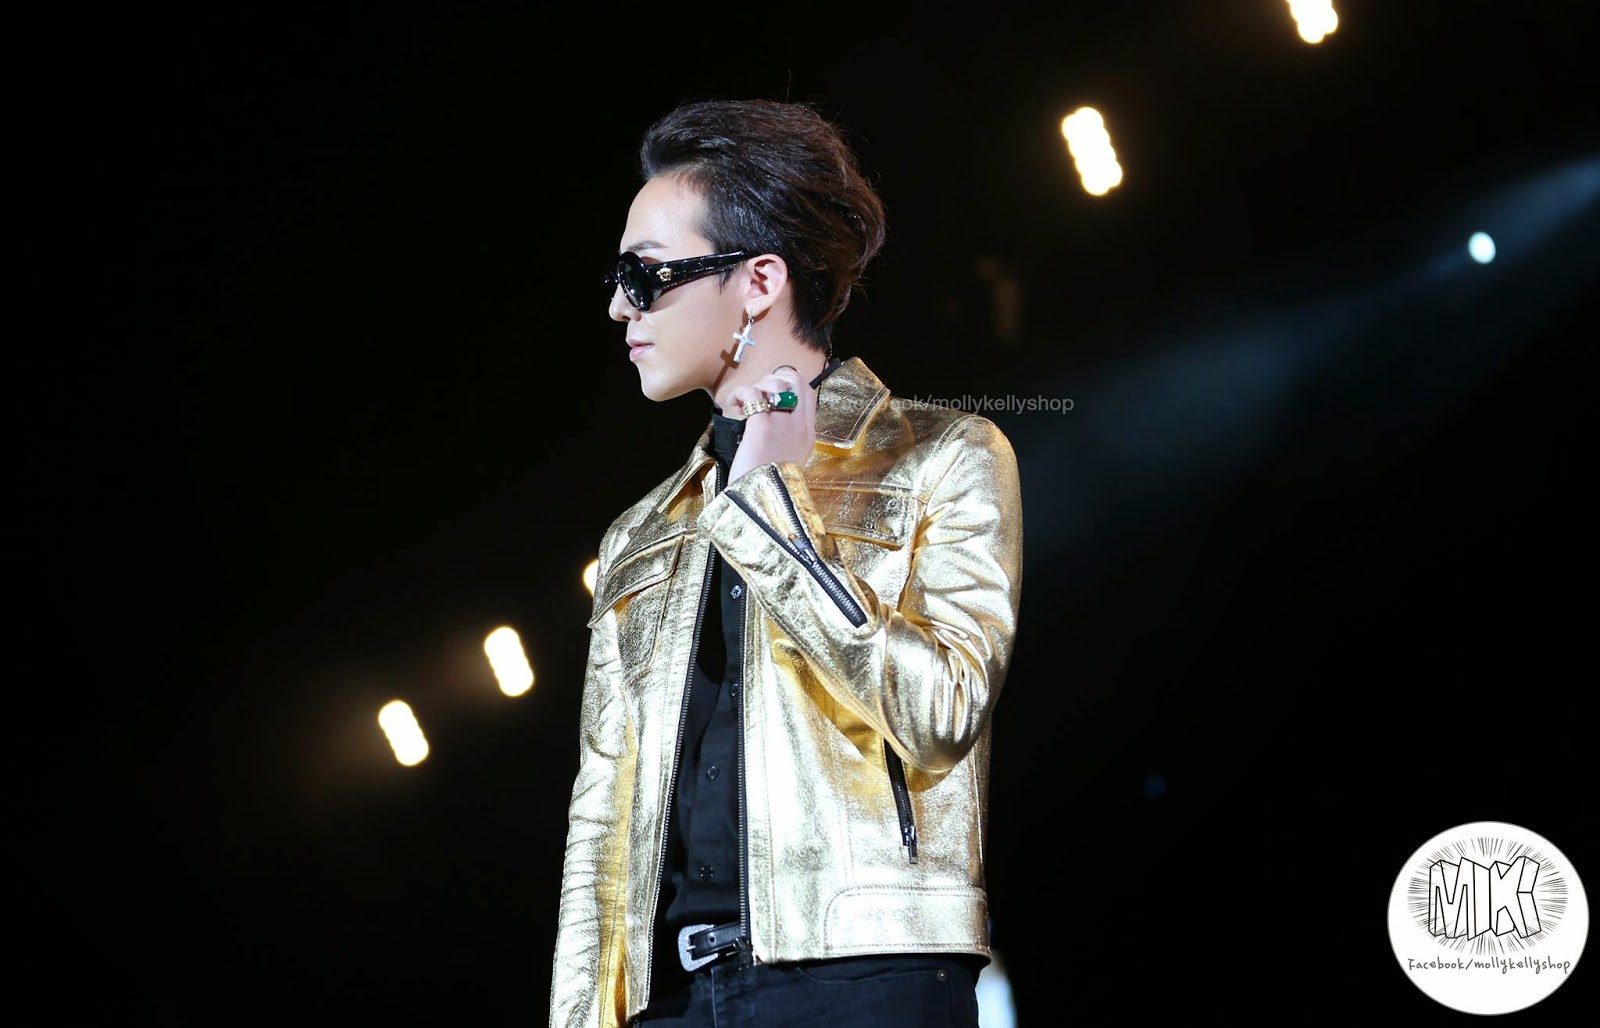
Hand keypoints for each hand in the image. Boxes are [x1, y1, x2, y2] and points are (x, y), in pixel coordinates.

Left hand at [724, 366, 817, 484]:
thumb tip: (771, 420)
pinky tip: (734, 406)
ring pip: (774, 384)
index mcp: (807, 435)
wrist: (762, 504)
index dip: (789, 386)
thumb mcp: (787, 460)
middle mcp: (799, 426)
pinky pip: (753, 393)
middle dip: (774, 379)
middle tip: (759, 395)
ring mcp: (783, 425)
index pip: (808, 393)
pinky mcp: (762, 427)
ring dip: (756, 388)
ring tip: (744, 406)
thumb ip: (786, 439)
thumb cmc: (768, 484)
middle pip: (796, 380)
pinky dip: (740, 394)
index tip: (771, 397)